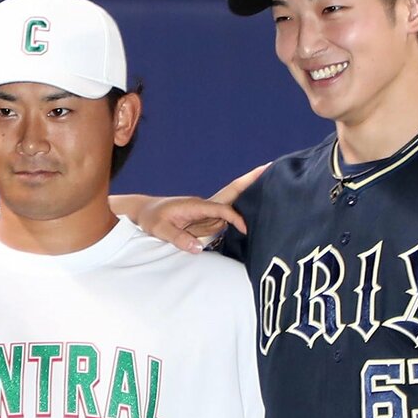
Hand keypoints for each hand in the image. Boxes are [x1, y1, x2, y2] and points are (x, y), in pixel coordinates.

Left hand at [130, 163, 267, 252]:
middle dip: (250, 181)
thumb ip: (178, 239)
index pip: (221, 210)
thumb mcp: (159, 230)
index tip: (245, 229)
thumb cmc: (150, 218)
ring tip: (274, 183)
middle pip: (232, 192)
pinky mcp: (206, 219)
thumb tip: (198, 249)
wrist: (143, 212)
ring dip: (250, 192)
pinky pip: (227, 214)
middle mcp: (204, 205)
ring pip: (233, 202)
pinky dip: (242, 211)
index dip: (235, 219)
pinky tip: (256, 209)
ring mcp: (207, 211)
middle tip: (270, 168)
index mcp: (195, 205)